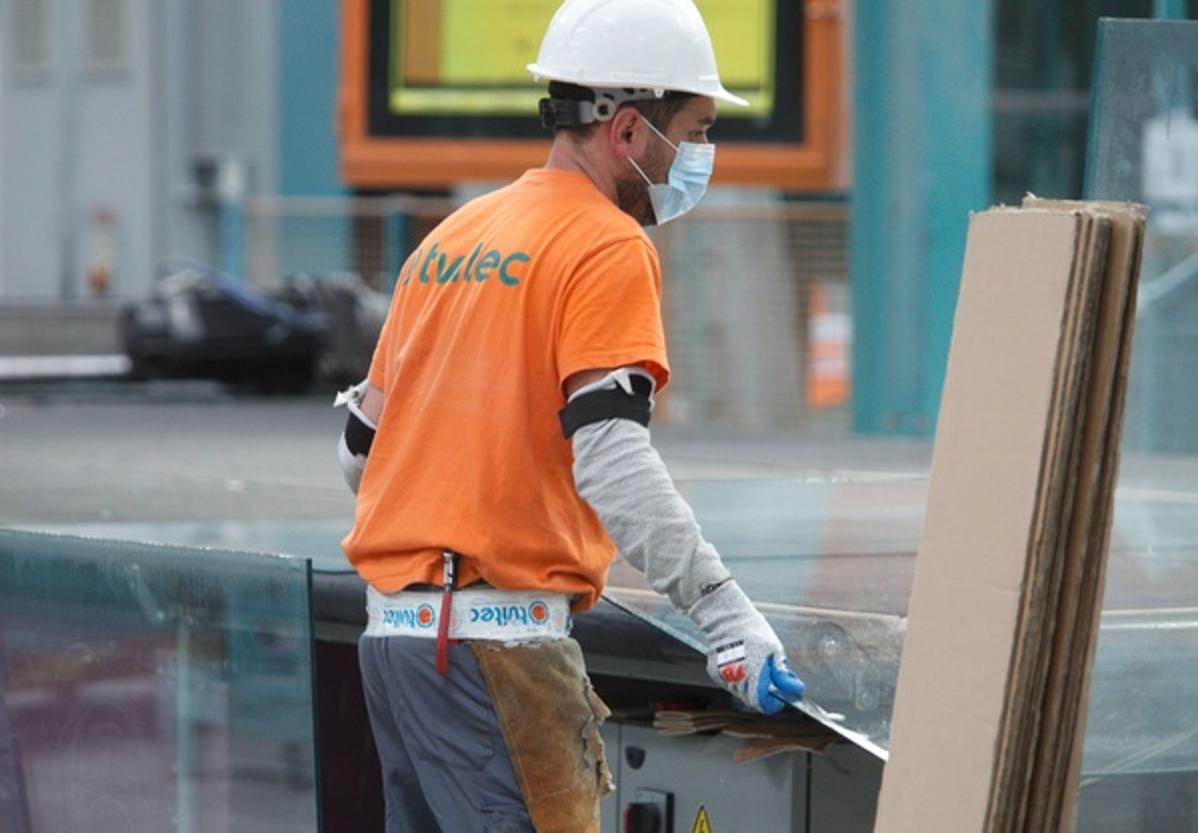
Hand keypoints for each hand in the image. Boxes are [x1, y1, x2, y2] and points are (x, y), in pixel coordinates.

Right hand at [687, 580, 805, 714]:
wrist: (727, 618)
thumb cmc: (752, 631)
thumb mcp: (775, 650)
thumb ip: (783, 674)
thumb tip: (795, 689)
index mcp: (754, 674)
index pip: (764, 704)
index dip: (773, 702)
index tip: (779, 696)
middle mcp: (737, 679)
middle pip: (752, 700)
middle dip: (763, 693)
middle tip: (769, 678)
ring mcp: (724, 677)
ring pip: (741, 693)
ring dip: (750, 686)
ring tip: (754, 666)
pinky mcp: (715, 672)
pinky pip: (730, 683)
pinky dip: (738, 678)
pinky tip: (742, 663)